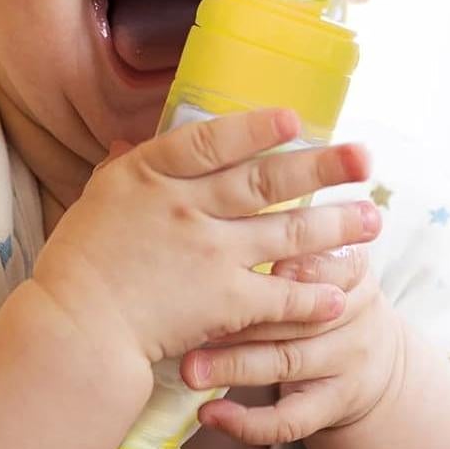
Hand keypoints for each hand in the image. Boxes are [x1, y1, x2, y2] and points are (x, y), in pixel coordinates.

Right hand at [30, 107, 371, 370]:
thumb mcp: (94, 201)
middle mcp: (187, 207)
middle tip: (365, 158)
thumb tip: (129, 142)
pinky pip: (280, 295)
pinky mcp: (224, 302)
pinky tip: (342, 294)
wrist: (76, 330)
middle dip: (322, 168)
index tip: (294, 118)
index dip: (255, 128)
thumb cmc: (76, 265)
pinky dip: (313, 295)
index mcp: (151, 176)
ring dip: (337, 226)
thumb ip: (120, 171)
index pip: (212, 141)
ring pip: (287, 233)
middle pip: (266, 181)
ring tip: (373, 218)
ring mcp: (210, 254)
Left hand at [179, 230, 403, 445]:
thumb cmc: (318, 286)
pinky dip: (249, 422)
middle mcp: (354, 313)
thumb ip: (284, 227)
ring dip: (234, 367)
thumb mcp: (320, 252)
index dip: (294, 265)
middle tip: (190, 316)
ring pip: (287, 365)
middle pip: (297, 314)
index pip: (326, 262)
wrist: (372, 354)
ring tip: (188, 369)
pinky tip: (210, 416)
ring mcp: (346, 362)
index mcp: (350, 266)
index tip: (253, 259)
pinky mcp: (333, 405)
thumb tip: (231, 184)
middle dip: (243, 317)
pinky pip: (292, 420)